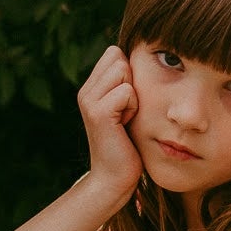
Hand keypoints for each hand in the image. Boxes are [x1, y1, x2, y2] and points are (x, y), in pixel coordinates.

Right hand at [77, 44, 142, 205]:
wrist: (114, 178)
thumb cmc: (128, 145)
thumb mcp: (127, 108)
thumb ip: (127, 83)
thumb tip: (143, 58)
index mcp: (91, 87)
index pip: (115, 52)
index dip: (130, 73)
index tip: (127, 103)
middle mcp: (86, 90)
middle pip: (119, 57)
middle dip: (132, 81)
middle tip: (127, 112)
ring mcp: (89, 100)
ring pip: (123, 70)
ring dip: (134, 95)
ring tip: (126, 118)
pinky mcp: (97, 113)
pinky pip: (127, 91)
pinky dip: (133, 107)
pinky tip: (124, 126)